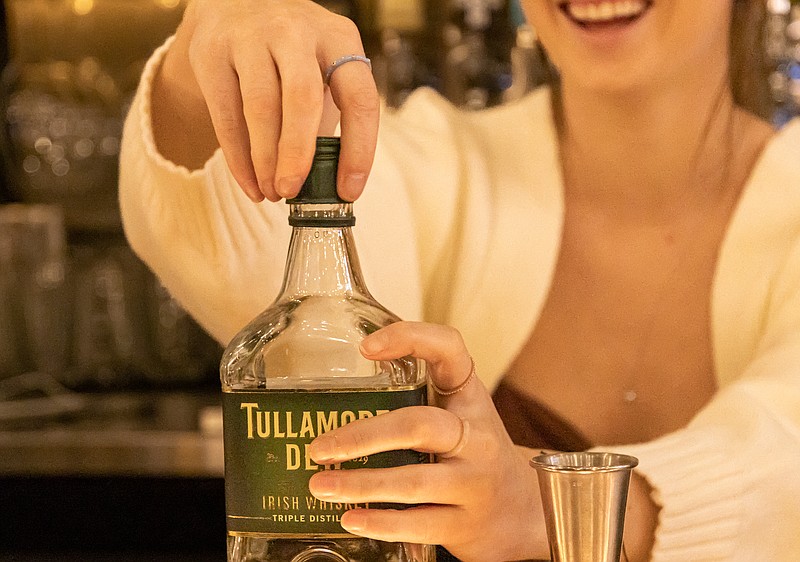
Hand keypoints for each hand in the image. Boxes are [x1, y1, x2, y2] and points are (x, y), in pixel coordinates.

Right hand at [153, 0, 379, 201]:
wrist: (235, 4)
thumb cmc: (292, 55)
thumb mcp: (322, 70)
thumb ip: (328, 120)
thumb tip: (328, 186)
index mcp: (339, 39)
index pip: (360, 98)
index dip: (359, 150)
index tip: (348, 190)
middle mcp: (296, 32)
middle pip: (303, 98)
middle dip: (298, 154)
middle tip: (292, 191)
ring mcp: (251, 37)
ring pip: (261, 107)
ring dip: (266, 160)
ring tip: (271, 192)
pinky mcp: (212, 52)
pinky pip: (226, 116)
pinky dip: (239, 159)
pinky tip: (250, 184)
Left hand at [306, 322, 550, 561]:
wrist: (521, 513)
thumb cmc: (474, 454)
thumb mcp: (458, 416)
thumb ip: (415, 400)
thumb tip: (338, 397)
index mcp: (470, 399)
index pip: (449, 351)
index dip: (410, 339)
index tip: (366, 347)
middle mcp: (477, 437)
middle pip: (419, 425)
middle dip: (363, 436)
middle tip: (320, 447)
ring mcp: (474, 482)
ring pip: (413, 481)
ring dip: (360, 484)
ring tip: (321, 485)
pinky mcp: (465, 524)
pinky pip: (418, 524)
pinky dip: (379, 523)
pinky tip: (351, 518)